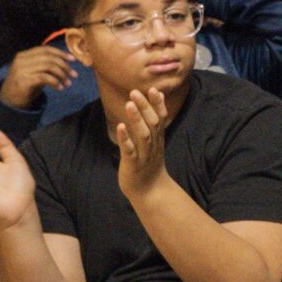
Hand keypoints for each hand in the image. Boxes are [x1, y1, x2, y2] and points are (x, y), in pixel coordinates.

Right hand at [0, 45, 76, 109]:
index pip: (45, 49)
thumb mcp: (33, 71)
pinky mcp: (24, 81)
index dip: (60, 53)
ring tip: (68, 83)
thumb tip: (66, 61)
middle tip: (74, 75)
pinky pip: (45, 78)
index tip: (73, 59)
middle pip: (49, 58)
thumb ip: (44, 64)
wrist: (8, 101)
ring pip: (48, 67)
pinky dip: (56, 82)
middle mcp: (21, 61)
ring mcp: (21, 70)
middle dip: (64, 66)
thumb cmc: (24, 85)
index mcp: (23, 55)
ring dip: (62, 75)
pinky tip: (60, 88)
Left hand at [112, 86, 174, 202]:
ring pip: (144, 134)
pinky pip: (131, 150)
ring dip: (137, 119)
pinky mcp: (134, 164)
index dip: (158, 104)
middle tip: (135, 92)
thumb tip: (149, 113)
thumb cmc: (148, 167)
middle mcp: (154, 145)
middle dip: (145, 107)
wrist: (150, 192)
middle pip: (153, 123)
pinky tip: (120, 127)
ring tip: (129, 104)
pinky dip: (126, 138)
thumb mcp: (153, 146)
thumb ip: (152, 129)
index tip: (154, 89)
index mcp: (158, 140)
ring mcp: (144, 155)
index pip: (161, 118)